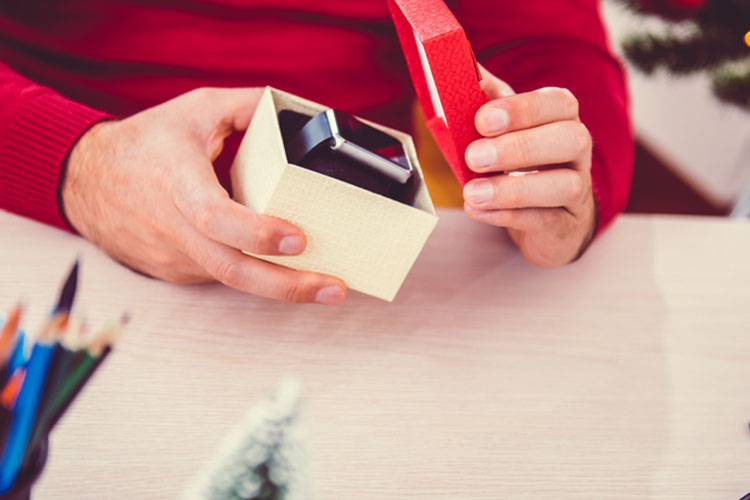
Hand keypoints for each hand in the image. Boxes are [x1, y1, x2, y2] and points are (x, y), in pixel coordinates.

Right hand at [62, 87, 346, 304]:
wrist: (87, 180)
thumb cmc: (146, 143)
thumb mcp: (196, 110)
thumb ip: (247, 107)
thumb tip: (300, 115)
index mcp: (176, 180)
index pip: (215, 216)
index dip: (257, 233)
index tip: (300, 240)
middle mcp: (172, 226)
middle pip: (231, 269)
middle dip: (288, 285)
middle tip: (334, 289)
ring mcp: (172, 256)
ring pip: (231, 280)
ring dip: (281, 287)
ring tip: (325, 286)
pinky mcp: (175, 272)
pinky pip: (221, 276)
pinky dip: (255, 277)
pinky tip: (284, 272)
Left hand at [462, 66, 595, 267]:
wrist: (546, 215)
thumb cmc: (520, 161)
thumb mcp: (504, 126)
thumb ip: (485, 98)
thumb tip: (460, 66)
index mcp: (561, 116)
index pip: (557, 104)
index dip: (521, 110)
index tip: (482, 120)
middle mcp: (577, 149)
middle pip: (569, 140)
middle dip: (519, 147)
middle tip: (474, 157)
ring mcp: (577, 188)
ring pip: (564, 184)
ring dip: (513, 189)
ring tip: (473, 193)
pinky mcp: (565, 223)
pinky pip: (544, 219)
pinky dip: (508, 216)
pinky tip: (478, 210)